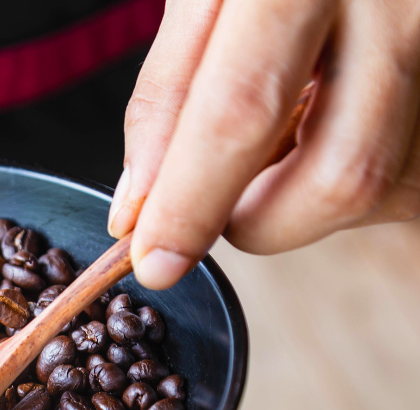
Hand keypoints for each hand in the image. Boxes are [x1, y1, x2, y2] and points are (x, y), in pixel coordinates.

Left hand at [109, 0, 419, 288]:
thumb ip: (172, 89)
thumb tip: (139, 204)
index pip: (240, 110)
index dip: (190, 202)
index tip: (152, 262)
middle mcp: (401, 4)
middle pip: (338, 175)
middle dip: (257, 221)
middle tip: (208, 212)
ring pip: (379, 182)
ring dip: (301, 195)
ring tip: (278, 131)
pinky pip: (406, 168)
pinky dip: (343, 167)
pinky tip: (325, 114)